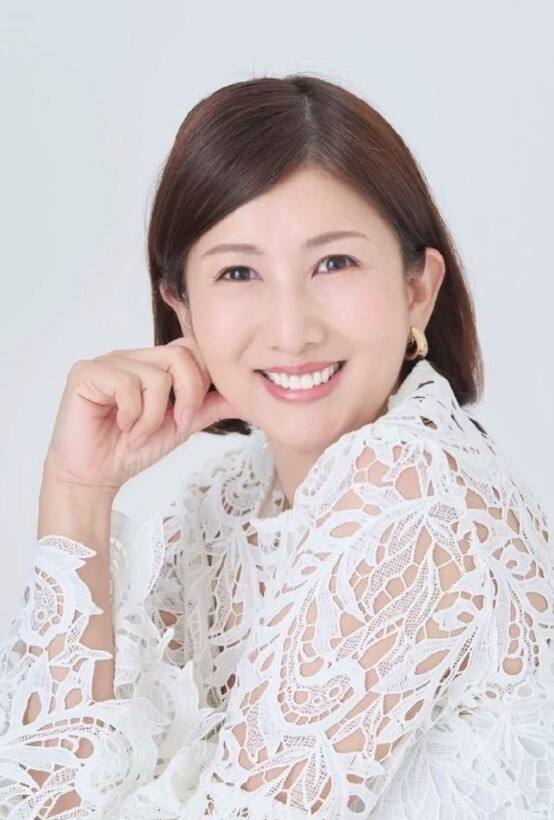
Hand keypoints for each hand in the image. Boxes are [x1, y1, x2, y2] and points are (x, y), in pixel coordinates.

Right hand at [41, 337, 241, 497]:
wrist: (96, 477)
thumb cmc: (132, 449)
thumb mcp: (182, 425)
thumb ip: (211, 405)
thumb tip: (246, 395)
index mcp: (154, 363)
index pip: (193, 348)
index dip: (202, 379)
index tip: (191, 413)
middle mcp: (132, 356)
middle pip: (180, 354)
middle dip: (187, 395)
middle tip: (174, 423)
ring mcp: (108, 361)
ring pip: (156, 376)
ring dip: (153, 416)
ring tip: (138, 433)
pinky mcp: (86, 373)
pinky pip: (126, 384)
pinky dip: (132, 415)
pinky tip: (121, 427)